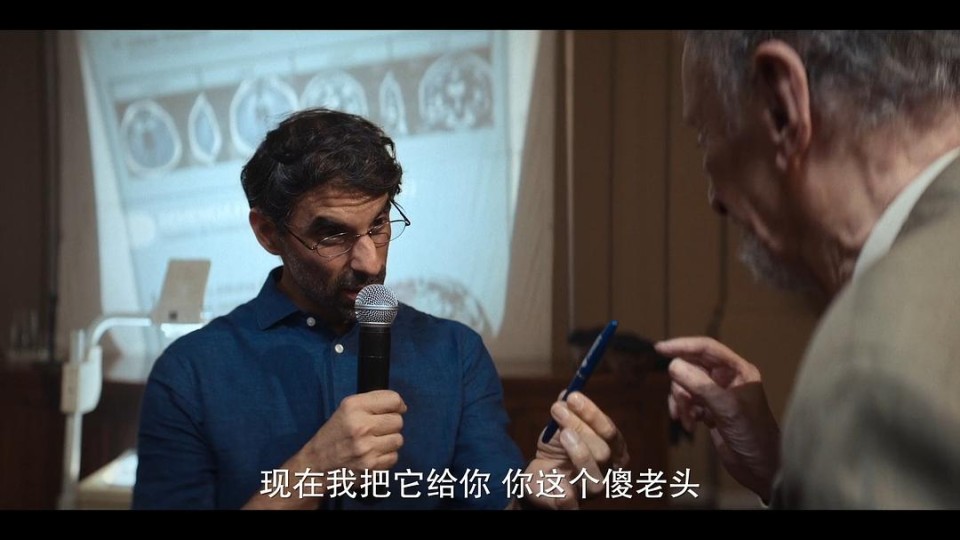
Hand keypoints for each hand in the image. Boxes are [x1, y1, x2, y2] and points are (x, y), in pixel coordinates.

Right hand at [244, 390, 405, 508]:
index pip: (393, 399)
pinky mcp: (370, 467)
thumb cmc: (335, 434)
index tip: (394, 409)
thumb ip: (373, 403)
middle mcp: (360, 426)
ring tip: (374, 443)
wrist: (318, 464)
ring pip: (398, 440)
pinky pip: (393, 457)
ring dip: (389, 442)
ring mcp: (366, 448)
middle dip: (391, 424)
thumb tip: (401, 406)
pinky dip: (386, 457)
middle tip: (377, 429)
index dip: (397, 404)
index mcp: (353, 407)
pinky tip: (372, 455)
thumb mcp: (347, 409)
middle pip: (398, 421)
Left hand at [522, 392, 628, 509]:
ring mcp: (588, 493)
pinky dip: (564, 491)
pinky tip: (554, 477)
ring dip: (579, 452)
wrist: (537, 480)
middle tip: (558, 409)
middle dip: (581, 427)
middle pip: (603, 453)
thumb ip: (566, 411)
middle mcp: (606, 475)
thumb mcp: (560, 427)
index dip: (593, 414)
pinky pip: (570, 504)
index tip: (573, 396)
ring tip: (562, 434)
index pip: (611, 434)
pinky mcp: (568, 508)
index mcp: (612, 453)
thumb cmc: (556, 451)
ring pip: (594, 479)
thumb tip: (567, 394)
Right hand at [657, 336, 779, 501]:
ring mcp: (718, 395)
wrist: (762, 470)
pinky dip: (684, 411)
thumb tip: (673, 365)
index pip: (706, 349)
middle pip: (692, 367)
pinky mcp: (711, 411)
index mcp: (738, 371)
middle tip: (682, 403)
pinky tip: (690, 425)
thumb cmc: (754, 437)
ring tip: (686, 419)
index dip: (683, 345)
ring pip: (687, 385)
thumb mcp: (727, 409)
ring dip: (681, 401)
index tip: (660, 349)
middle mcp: (727, 379)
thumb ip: (700, 385)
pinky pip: (688, 402)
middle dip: (681, 384)